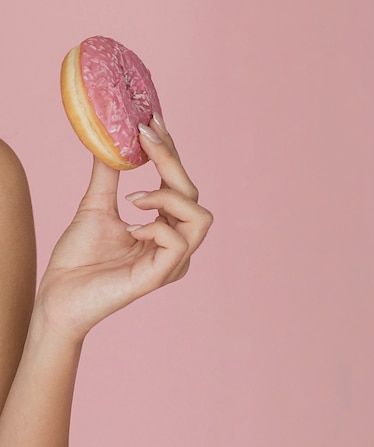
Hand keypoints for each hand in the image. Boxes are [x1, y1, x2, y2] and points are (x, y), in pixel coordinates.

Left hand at [35, 117, 212, 341]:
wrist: (58, 296)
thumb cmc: (79, 258)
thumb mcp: (96, 205)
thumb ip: (109, 176)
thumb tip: (112, 140)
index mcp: (165, 227)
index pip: (180, 185)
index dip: (171, 152)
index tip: (152, 122)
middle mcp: (176, 243)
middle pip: (194, 194)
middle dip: (170, 162)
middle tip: (143, 140)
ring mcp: (173, 261)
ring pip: (199, 217)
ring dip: (167, 198)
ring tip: (134, 199)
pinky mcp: (162, 274)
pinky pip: (177, 241)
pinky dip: (154, 227)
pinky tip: (130, 230)